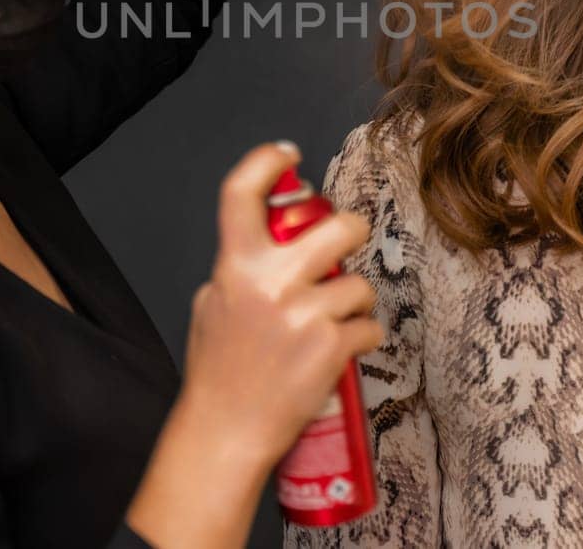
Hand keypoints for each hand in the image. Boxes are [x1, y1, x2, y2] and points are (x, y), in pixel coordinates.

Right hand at [178, 140, 383, 467]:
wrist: (228, 429)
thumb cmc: (219, 369)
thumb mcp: (213, 302)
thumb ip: (240, 265)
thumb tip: (275, 233)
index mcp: (235, 265)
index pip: (243, 191)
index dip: (266, 160)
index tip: (287, 154)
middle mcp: (271, 282)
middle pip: (339, 226)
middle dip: (352, 230)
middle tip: (346, 242)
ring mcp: (305, 313)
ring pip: (358, 283)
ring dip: (353, 301)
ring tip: (330, 321)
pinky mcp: (333, 346)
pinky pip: (369, 326)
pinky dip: (361, 337)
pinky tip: (338, 350)